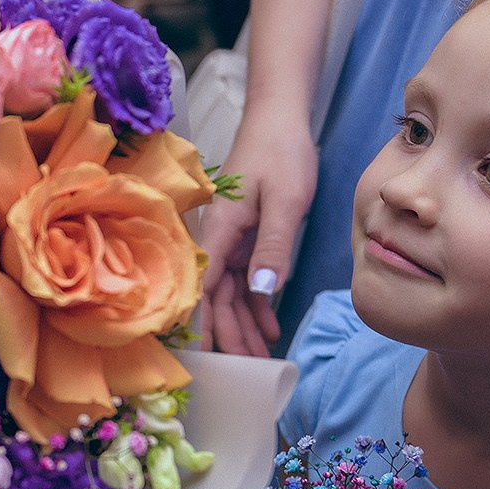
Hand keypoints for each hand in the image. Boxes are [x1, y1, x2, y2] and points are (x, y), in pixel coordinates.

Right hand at [196, 118, 316, 357]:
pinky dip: (257, 304)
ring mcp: (231, 239)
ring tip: (262, 357)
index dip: (205, 326)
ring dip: (245, 324)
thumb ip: (273, 247)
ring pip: (232, 293)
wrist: (279, 118)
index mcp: (219, 231)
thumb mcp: (284, 201)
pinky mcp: (246, 236)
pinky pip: (246, 279)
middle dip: (230, 335)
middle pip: (217, 298)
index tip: (210, 360)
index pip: (205, 289)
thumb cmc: (280, 152)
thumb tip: (261, 292)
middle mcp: (218, 239)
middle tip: (249, 370)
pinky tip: (270, 327)